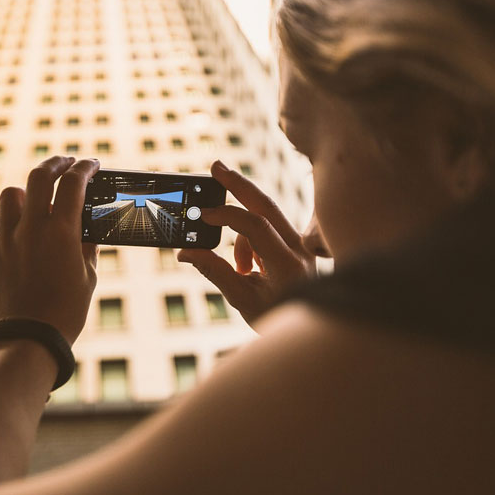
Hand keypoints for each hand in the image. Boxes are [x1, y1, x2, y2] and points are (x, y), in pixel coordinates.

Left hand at [0, 156, 100, 344]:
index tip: (91, 165)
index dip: (84, 168)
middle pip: (40, 176)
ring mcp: (5, 240)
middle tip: (65, 163)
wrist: (30, 340)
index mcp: (62, 232)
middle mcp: (31, 229)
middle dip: (56, 163)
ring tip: (34, 201)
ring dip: (26, 193)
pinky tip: (4, 224)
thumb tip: (86, 227)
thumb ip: (87, 246)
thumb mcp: (88, 277)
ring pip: (11, 195)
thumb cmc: (66, 312)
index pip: (74, 183)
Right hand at [177, 161, 315, 325]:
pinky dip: (250, 238)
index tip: (202, 216)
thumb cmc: (276, 316)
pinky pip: (268, 227)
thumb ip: (214, 271)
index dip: (227, 216)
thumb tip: (186, 252)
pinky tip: (250, 268)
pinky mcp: (297, 242)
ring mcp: (301, 243)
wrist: (309, 327)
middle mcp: (299, 248)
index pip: (256, 227)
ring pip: (265, 215)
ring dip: (242, 232)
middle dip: (238, 184)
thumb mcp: (242, 299)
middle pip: (266, 204)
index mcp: (288, 264)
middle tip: (216, 167)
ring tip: (241, 270)